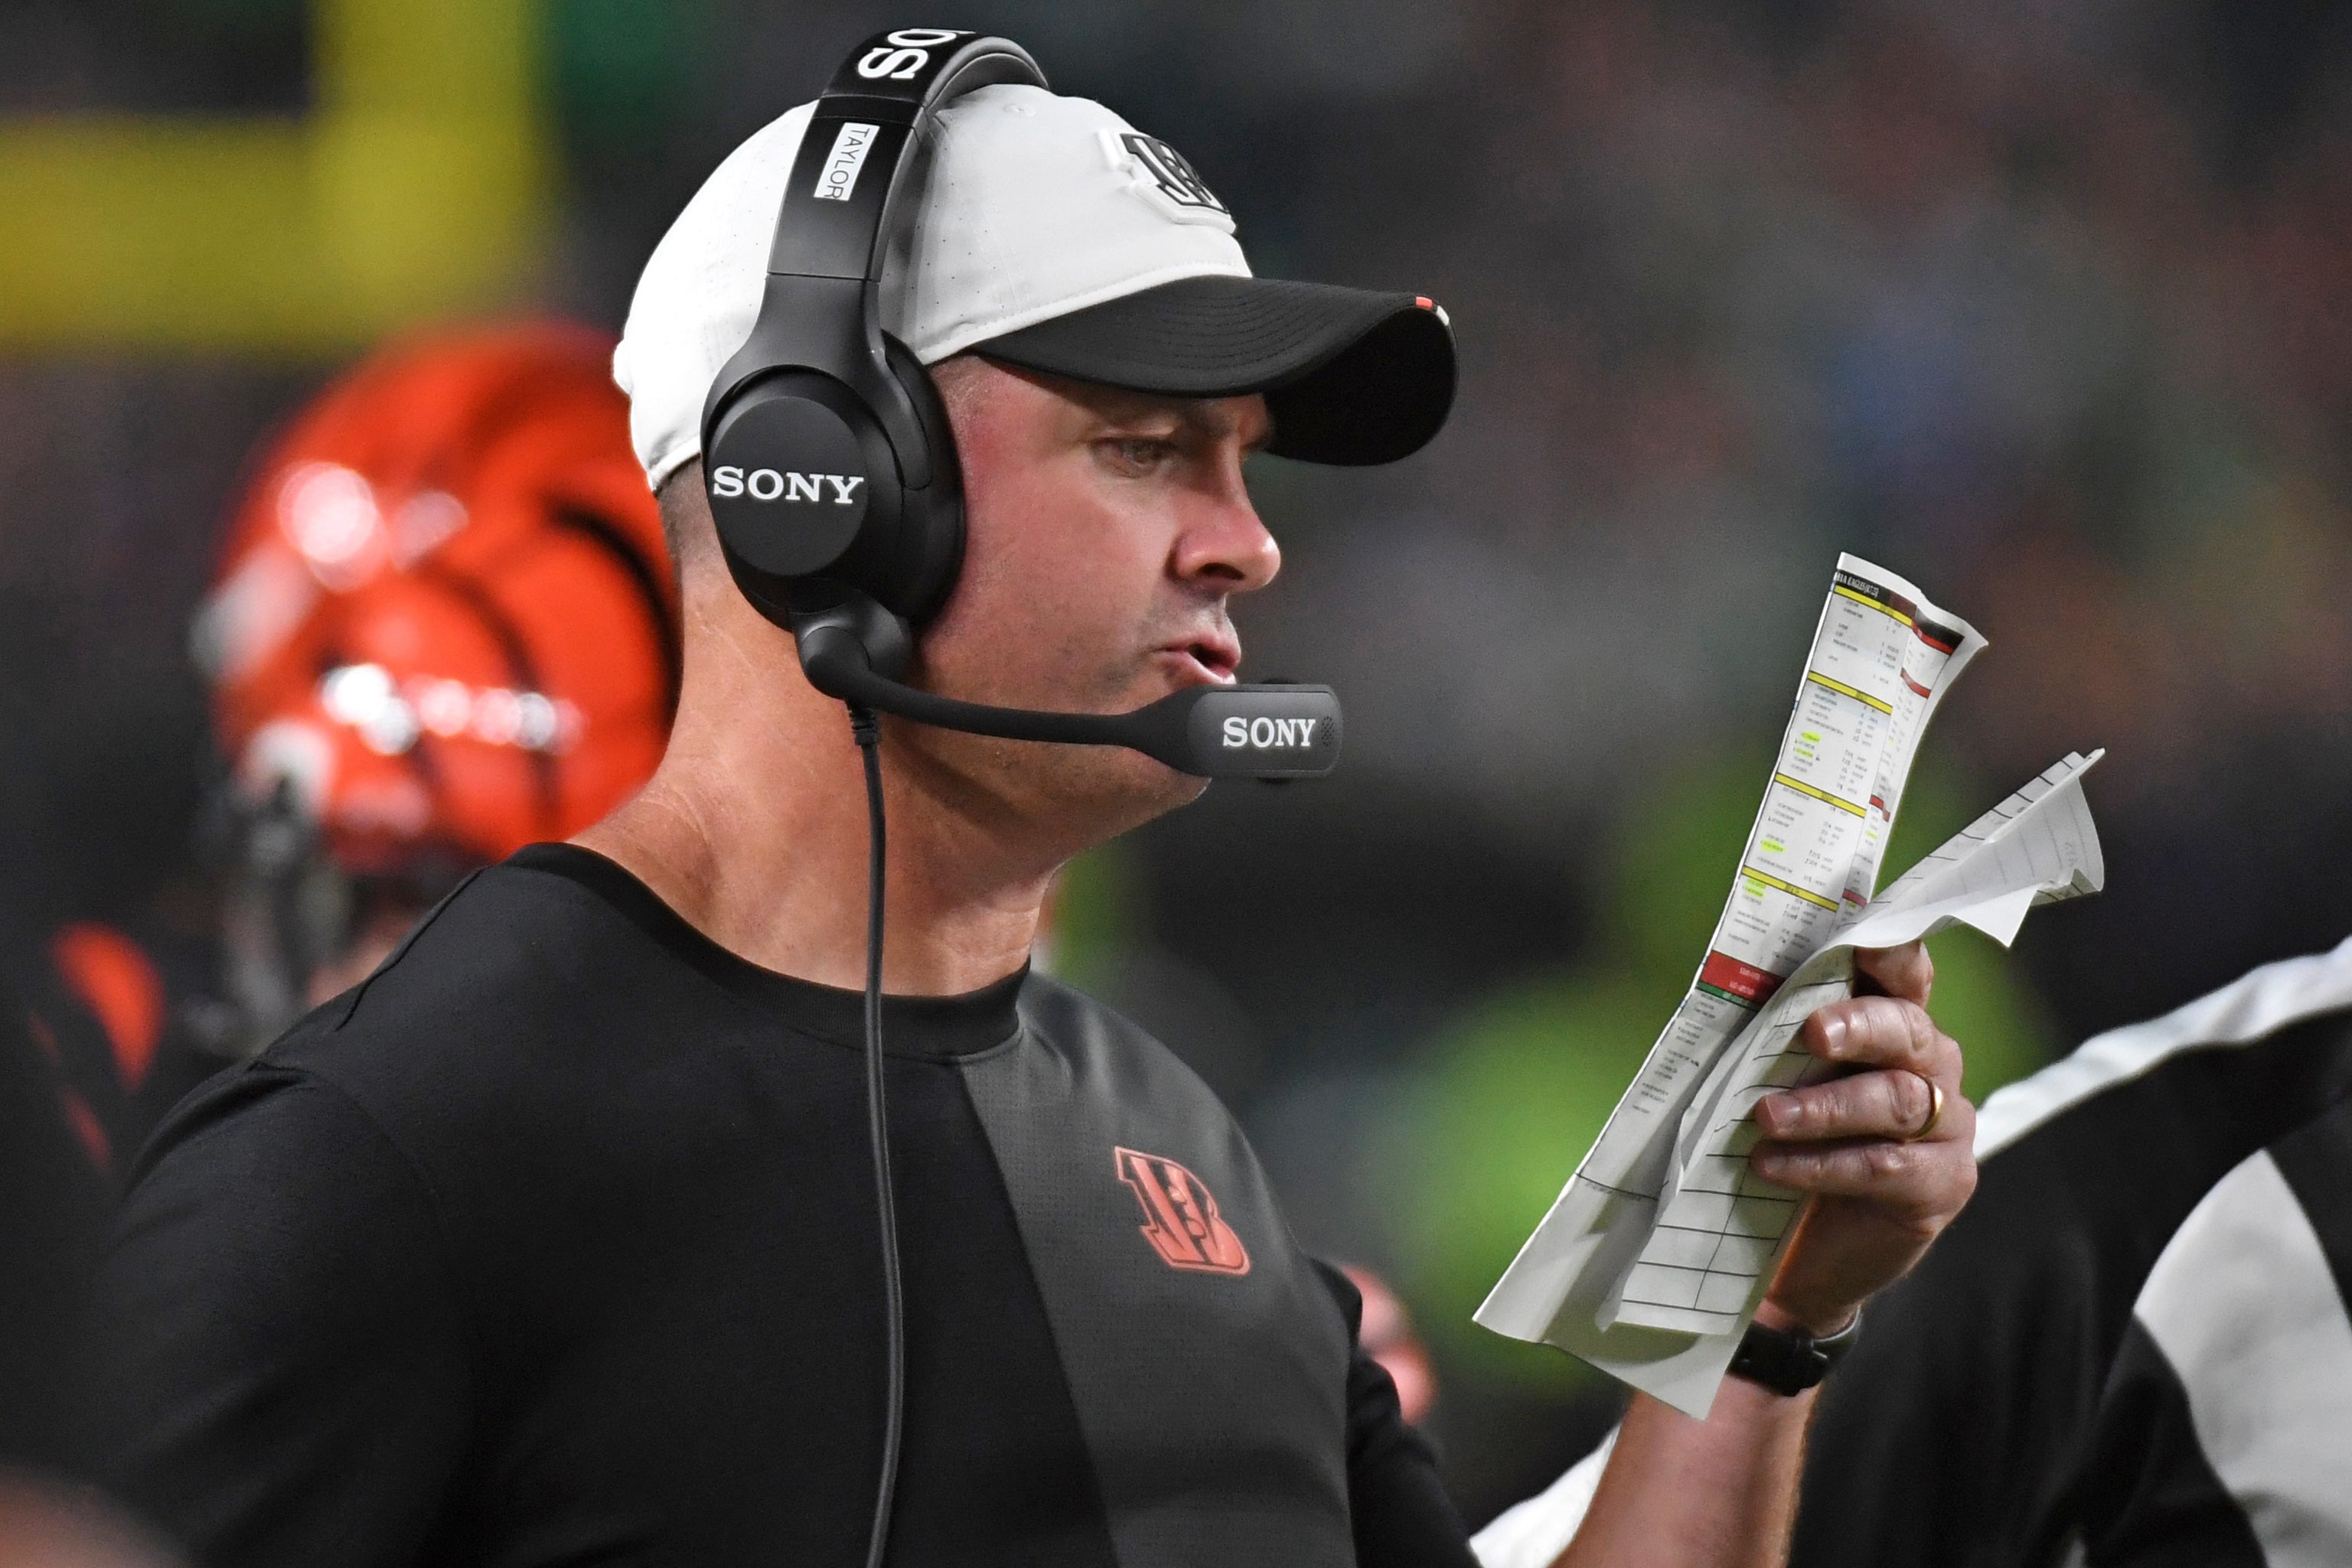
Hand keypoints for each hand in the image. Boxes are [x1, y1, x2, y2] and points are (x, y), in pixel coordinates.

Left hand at [1748, 941, 1975, 1334]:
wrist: (1806, 1255)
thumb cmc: (1792, 1146)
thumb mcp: (1781, 1083)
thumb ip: (1777, 1039)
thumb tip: (1727, 988)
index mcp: (1895, 1028)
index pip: (1905, 977)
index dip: (1891, 956)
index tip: (1861, 945)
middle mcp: (1932, 1068)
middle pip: (1908, 1031)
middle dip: (1859, 1026)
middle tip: (1812, 1034)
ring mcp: (1947, 1127)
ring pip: (1897, 1100)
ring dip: (1825, 1107)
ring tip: (1764, 1117)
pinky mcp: (1941, 1184)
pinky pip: (1885, 1165)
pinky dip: (1823, 1163)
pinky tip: (1772, 1166)